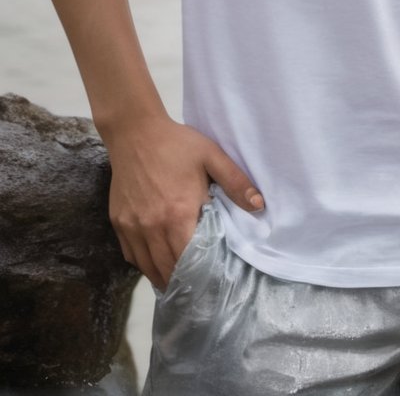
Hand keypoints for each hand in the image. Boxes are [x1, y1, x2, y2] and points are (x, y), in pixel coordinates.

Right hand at [103, 113, 264, 289]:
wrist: (135, 131)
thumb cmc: (177, 144)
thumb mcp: (211, 155)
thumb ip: (236, 182)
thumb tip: (259, 206)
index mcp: (178, 214)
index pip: (190, 260)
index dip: (200, 274)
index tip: (211, 284)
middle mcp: (153, 227)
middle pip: (168, 269)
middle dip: (183, 282)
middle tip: (197, 290)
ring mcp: (132, 227)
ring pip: (147, 267)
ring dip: (163, 277)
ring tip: (178, 285)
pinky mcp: (118, 222)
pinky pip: (131, 255)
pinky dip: (144, 264)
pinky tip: (155, 263)